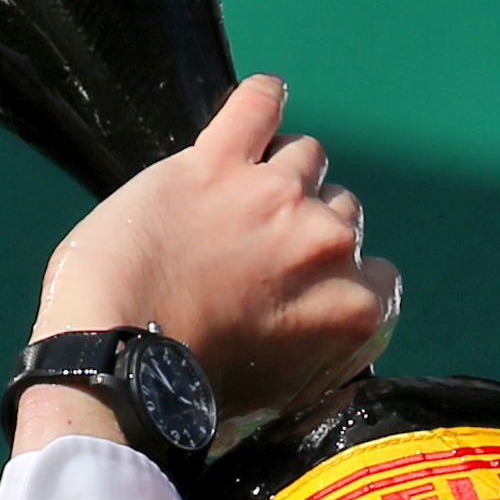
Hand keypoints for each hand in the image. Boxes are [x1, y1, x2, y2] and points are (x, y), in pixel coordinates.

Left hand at [32, 74, 397, 428]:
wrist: (121, 367)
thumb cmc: (193, 400)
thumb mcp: (285, 393)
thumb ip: (316, 344)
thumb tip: (313, 325)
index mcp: (353, 310)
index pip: (377, 275)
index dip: (336, 280)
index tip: (300, 292)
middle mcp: (329, 245)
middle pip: (341, 212)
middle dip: (303, 229)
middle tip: (253, 253)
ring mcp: (277, 195)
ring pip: (306, 158)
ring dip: (280, 173)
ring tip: (238, 197)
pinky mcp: (219, 162)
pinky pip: (257, 104)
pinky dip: (261, 100)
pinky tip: (259, 103)